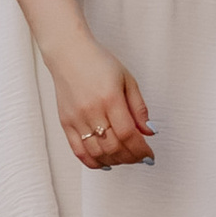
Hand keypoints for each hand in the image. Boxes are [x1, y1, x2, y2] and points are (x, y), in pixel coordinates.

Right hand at [52, 43, 155, 172]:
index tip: (149, 155)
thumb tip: (149, 132)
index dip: (141, 150)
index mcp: (110, 98)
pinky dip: (93, 162)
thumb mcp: (127, 79)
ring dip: (115, 161)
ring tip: (125, 158)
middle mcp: (92, 110)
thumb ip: (139, 108)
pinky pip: (78, 151)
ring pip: (97, 153)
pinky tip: (105, 162)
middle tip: (140, 158)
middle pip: (114, 147)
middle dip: (131, 158)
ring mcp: (77, 119)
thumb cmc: (98, 63)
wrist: (69, 53)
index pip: (128, 134)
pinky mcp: (66, 123)